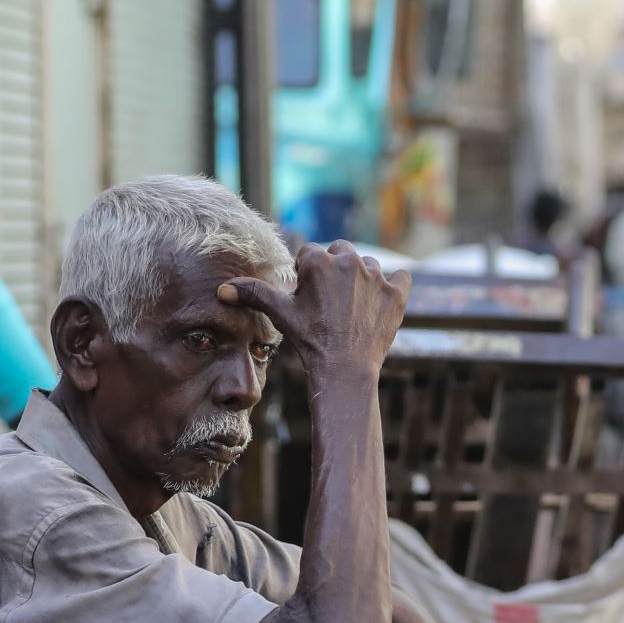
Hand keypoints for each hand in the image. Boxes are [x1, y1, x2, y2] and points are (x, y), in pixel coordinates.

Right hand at [219, 239, 408, 379]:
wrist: (345, 369)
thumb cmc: (310, 340)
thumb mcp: (280, 314)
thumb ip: (253, 293)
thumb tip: (222, 289)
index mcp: (319, 260)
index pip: (311, 255)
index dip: (309, 277)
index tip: (310, 298)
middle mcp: (349, 260)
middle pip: (340, 253)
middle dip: (335, 271)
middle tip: (331, 303)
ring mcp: (377, 276)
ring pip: (367, 265)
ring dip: (361, 279)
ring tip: (352, 309)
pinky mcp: (398, 292)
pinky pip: (401, 277)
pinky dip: (393, 287)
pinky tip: (381, 302)